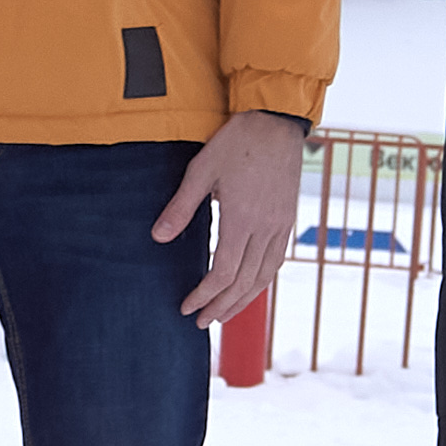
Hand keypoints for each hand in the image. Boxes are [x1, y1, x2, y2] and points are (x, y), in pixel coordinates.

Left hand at [153, 110, 306, 327]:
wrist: (277, 122)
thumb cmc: (236, 142)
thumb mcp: (200, 170)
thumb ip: (181, 207)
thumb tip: (158, 238)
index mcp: (243, 218)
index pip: (224, 272)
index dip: (204, 295)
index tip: (186, 307)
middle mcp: (266, 228)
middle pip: (245, 282)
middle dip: (221, 306)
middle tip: (201, 322)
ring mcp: (281, 225)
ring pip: (264, 276)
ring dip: (243, 301)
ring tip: (223, 315)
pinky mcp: (288, 220)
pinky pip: (276, 261)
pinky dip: (261, 281)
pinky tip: (249, 288)